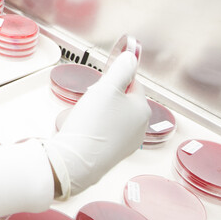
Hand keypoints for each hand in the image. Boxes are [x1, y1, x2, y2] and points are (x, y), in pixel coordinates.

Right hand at [44, 51, 149, 197]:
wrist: (77, 161)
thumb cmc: (93, 124)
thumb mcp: (106, 87)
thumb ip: (120, 69)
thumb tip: (130, 58)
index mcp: (143, 110)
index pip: (134, 83)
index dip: (115, 79)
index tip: (100, 83)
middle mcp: (140, 128)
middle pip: (123, 101)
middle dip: (105, 97)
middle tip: (90, 101)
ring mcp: (128, 143)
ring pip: (114, 117)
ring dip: (99, 113)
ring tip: (84, 117)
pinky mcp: (113, 155)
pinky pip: (106, 133)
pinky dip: (96, 129)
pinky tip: (84, 131)